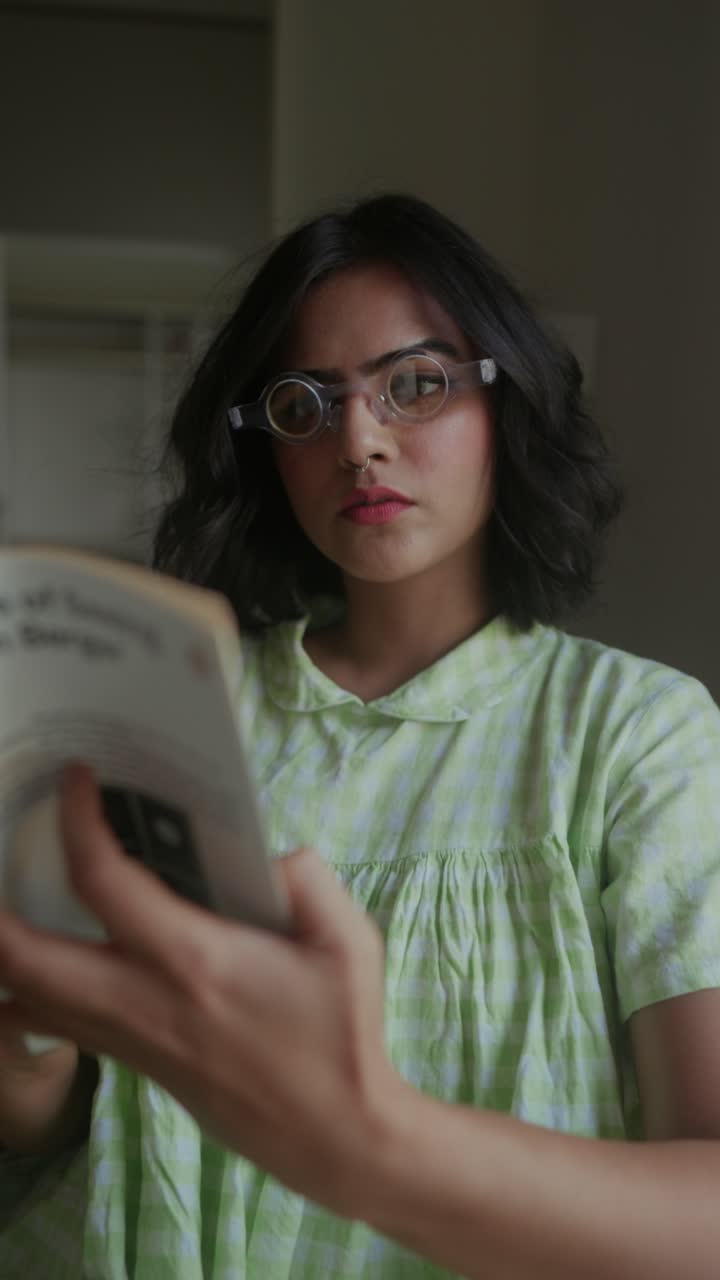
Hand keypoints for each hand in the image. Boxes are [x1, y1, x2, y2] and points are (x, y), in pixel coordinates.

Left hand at [0, 765, 405, 1212]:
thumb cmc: (343, 1038)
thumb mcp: (350, 943)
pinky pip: (56, 1026)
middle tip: (3, 850)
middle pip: (23, 957)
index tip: (74, 779)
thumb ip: (308, 879)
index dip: (77, 821)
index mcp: (194, 959)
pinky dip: (27, 994)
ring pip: (26, 998)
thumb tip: (267, 855)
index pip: (103, 881)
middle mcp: (145, 1001)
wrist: (334, 1136)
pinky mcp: (135, 1064)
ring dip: (3, 951)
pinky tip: (39, 968)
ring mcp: (131, 1039)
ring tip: (10, 903)